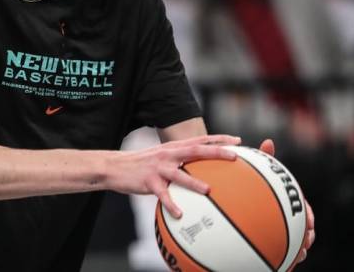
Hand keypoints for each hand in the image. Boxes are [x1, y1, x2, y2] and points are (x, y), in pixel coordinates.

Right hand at [108, 134, 240, 218]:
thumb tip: (199, 168)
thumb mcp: (161, 156)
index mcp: (173, 148)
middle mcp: (168, 155)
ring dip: (194, 182)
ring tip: (208, 190)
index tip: (237, 141)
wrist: (115, 166)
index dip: (219, 139)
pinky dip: (171, 205)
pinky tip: (179, 214)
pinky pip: (162, 195)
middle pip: (195, 151)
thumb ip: (179, 159)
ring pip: (179, 174)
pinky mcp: (149, 181)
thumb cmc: (142, 164)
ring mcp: (158, 168)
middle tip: (234, 157)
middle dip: (216, 153)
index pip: (200, 140)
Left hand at [258, 139, 314, 262]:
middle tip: (307, 236)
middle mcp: (288, 220)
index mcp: (287, 204)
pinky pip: (285, 255)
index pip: (304, 208)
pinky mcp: (276, 248)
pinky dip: (289, 258)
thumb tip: (269, 141)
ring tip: (301, 252)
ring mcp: (283, 235)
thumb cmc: (250, 190)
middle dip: (309, 233)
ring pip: (298, 244)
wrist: (238, 217)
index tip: (309, 218)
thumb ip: (264, 160)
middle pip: (305, 229)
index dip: (308, 214)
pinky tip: (286, 260)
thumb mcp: (256, 174)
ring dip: (302, 248)